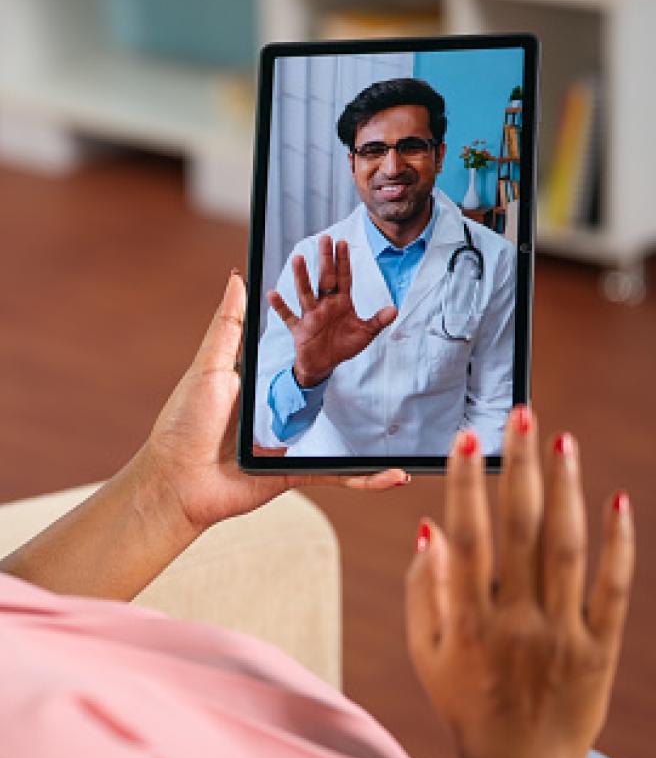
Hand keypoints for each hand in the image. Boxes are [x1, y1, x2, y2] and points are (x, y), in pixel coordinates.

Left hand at [146, 271, 408, 532]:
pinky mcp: (296, 472)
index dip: (331, 337)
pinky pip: (338, 475)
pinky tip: (395, 474)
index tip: (354, 313)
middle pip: (331, 396)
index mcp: (264, 385)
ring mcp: (293, 444)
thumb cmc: (185, 423)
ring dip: (379, 437)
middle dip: (365, 385)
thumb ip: (229, 324)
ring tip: (410, 425)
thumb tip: (238, 277)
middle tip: (399, 361)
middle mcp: (282, 413)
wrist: (176, 481)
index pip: (305, 358)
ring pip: (344, 438)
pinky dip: (367, 478)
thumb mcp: (210, 366)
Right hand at [267, 235, 396, 386]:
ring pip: (306, 294)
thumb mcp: (364, 334)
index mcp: (341, 303)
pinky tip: (272, 293)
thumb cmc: (343, 346)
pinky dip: (280, 307)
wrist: (324, 365)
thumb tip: (394, 310)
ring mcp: (311, 316)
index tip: (343, 242)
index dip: (343, 262)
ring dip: (302, 278)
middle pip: (325, 279)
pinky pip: (289, 316)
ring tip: (298, 259)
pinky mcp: (300, 329)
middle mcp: (325, 305)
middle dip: (326, 260)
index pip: (343, 278)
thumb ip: (377, 321)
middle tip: (325, 238)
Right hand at [405, 407, 634, 757]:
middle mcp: (517, 620)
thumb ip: (422, 587)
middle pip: (520, 529)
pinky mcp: (601, 648)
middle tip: (522, 415)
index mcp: (468, 620)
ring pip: (567, 548)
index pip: (467, 536)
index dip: (465, 482)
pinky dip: (617, 544)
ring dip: (565, 489)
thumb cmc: (465, 699)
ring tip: (562, 441)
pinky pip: (613, 589)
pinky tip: (616, 500)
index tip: (467, 437)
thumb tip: (431, 526)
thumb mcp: (426, 649)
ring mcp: (563, 634)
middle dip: (519, 466)